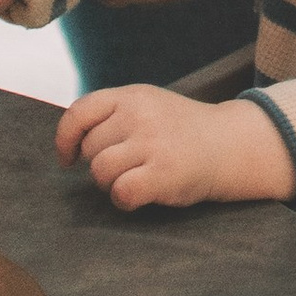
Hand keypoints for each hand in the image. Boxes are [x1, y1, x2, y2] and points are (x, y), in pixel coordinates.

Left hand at [55, 82, 292, 212]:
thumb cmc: (181, 131)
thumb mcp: (148, 105)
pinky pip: (121, 192)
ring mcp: (152, 143)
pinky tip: (140, 195)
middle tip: (127, 167)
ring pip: (101, 172)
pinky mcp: (163, 173)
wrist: (229, 144)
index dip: (66, 138)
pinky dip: (125, 200)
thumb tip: (71, 143)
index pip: (79, 112)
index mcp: (132, 96)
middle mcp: (139, 115)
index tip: (69, 157)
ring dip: (111, 183)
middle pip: (91, 149)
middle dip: (101, 164)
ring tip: (135, 178)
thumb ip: (113, 114)